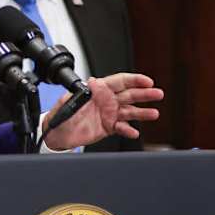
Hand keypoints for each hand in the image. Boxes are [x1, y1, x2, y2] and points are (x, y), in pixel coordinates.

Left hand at [43, 73, 163, 150]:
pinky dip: (128, 130)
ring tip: (153, 114)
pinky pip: (122, 128)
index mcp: (98, 90)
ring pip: (129, 112)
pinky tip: (133, 131)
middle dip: (144, 94)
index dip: (134, 80)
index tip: (147, 81)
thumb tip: (92, 81)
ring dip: (142, 113)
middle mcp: (106, 101)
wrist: (57, 133)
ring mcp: (109, 114)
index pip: (120, 81)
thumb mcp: (69, 99)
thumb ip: (82, 91)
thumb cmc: (61, 113)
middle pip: (129, 95)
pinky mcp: (108, 127)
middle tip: (158, 93)